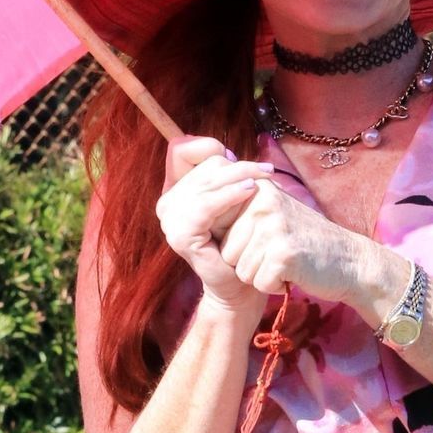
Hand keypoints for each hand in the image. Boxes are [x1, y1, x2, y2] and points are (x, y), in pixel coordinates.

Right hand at [156, 135, 275, 315]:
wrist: (240, 284)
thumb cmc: (240, 240)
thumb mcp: (231, 198)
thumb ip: (223, 174)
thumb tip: (227, 153)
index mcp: (174, 192)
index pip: (182, 151)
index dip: (209, 148)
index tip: (238, 159)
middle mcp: (166, 204)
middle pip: (201, 166)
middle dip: (236, 165)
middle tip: (265, 171)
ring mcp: (169, 221)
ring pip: (206, 183)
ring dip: (238, 177)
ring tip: (264, 178)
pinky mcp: (180, 236)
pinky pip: (205, 205)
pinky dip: (229, 195)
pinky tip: (250, 191)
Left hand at [216, 176, 391, 304]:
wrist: (349, 262)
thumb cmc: (305, 242)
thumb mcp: (271, 213)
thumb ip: (239, 207)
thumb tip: (197, 208)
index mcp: (256, 189)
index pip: (218, 227)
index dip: (239, 245)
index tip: (266, 241)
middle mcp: (263, 202)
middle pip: (227, 251)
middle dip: (249, 261)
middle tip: (279, 252)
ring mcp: (274, 226)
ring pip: (240, 270)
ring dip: (261, 274)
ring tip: (286, 261)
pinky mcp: (284, 253)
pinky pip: (258, 282)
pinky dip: (274, 285)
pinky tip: (293, 272)